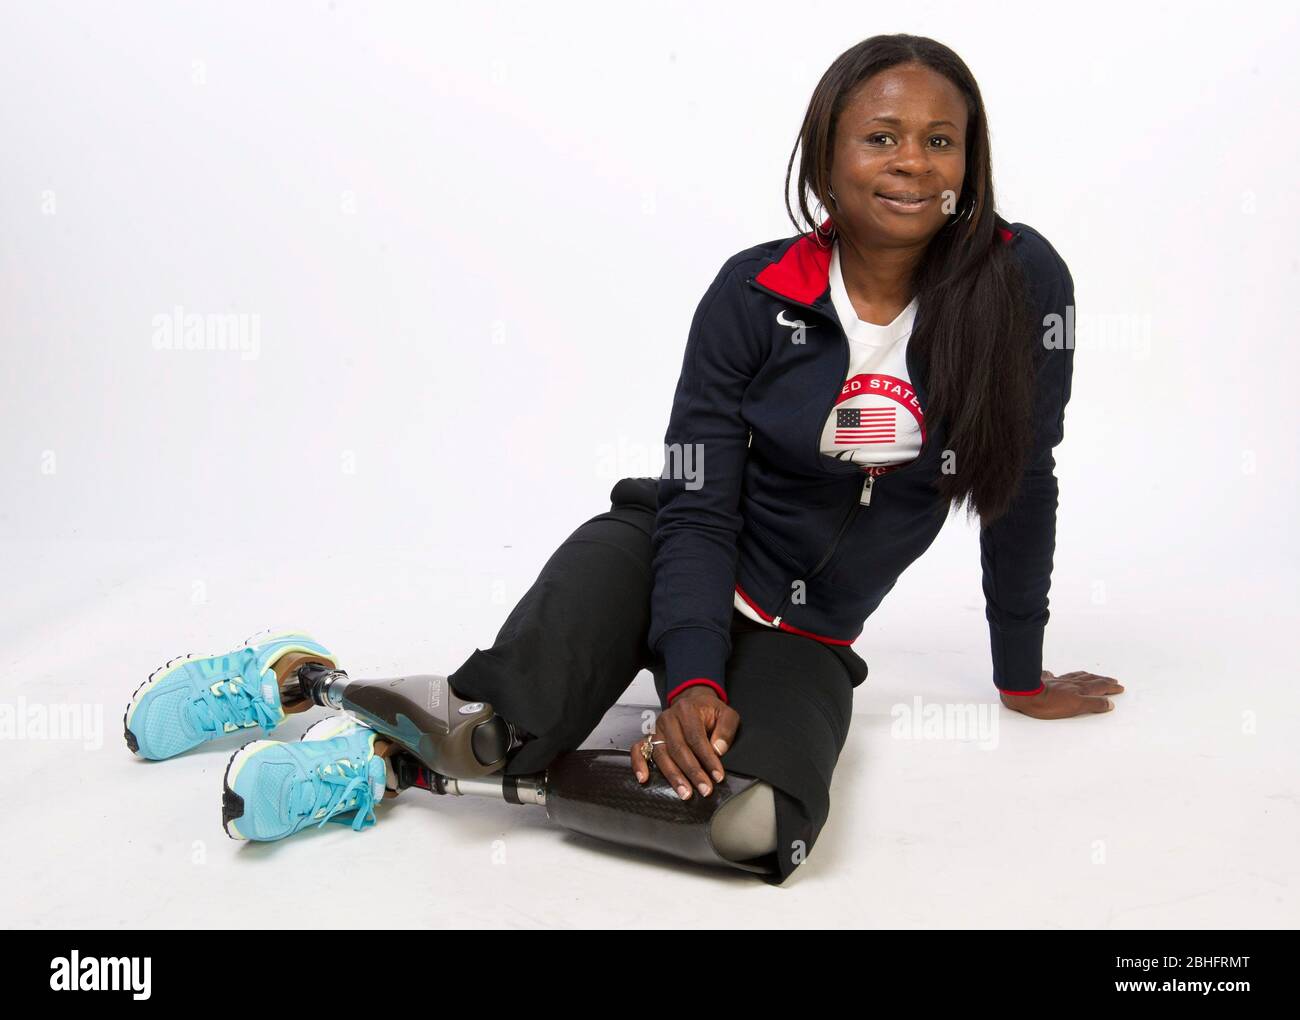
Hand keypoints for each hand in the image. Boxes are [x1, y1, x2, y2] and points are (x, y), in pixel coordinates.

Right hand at [630, 686, 739, 799]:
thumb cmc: (710, 711)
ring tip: (685, 793)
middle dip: (692, 772)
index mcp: (687, 710)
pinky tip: (643, 779)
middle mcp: (668, 719)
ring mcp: (657, 729)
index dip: (707, 759)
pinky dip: (639, 764)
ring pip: (661, 754)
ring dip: (673, 776)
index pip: (696, 738)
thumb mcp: (726, 714)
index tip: (718, 776)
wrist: (694, 702)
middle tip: (705, 790)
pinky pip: (639, 750)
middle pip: (678, 749)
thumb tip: (718, 750)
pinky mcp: (650, 737)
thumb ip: (726, 729)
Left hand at [999, 668, 1124, 718]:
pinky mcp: (1044, 682)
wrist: (1026, 695)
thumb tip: (1109, 703)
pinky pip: (1055, 676)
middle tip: (1112, 680)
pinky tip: (1055, 675)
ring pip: (1076, 676)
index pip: (1099, 686)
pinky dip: (1060, 676)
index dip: (1110, 687)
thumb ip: (1094, 704)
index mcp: (1080, 689)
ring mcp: (1058, 681)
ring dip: (1087, 676)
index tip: (1119, 687)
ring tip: (1093, 675)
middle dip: (1102, 680)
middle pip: (1090, 680)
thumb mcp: (1077, 707)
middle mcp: (1070, 683)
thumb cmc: (1050, 704)